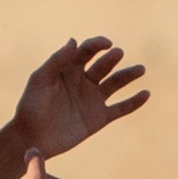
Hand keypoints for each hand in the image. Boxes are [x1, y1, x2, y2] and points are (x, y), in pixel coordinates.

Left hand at [12, 37, 147, 159]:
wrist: (31, 137)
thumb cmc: (31, 107)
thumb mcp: (40, 80)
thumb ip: (56, 61)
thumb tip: (74, 41)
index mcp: (69, 69)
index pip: (87, 51)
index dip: (97, 44)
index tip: (106, 44)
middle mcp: (83, 82)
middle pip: (103, 65)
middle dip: (111, 58)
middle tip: (117, 54)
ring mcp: (92, 100)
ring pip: (116, 84)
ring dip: (129, 75)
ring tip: (141, 69)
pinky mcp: (99, 118)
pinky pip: (121, 109)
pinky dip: (134, 102)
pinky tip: (146, 94)